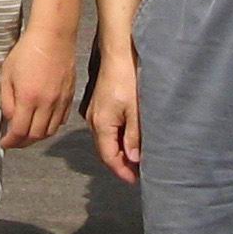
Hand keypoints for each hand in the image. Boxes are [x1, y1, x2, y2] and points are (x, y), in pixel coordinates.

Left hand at [0, 31, 76, 149]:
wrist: (53, 36)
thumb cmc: (27, 51)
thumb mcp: (7, 74)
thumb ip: (7, 100)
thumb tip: (10, 119)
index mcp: (28, 98)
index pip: (19, 131)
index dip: (11, 142)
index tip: (5, 142)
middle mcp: (46, 104)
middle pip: (36, 136)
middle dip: (23, 143)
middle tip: (14, 141)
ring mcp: (60, 101)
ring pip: (50, 131)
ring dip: (37, 137)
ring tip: (27, 134)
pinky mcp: (69, 96)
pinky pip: (61, 120)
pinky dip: (51, 127)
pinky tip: (43, 122)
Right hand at [87, 54, 141, 183]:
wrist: (118, 53)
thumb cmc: (127, 78)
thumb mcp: (135, 110)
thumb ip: (133, 136)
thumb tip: (133, 158)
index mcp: (101, 125)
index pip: (109, 157)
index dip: (122, 171)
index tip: (135, 180)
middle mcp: (93, 121)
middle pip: (105, 151)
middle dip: (121, 164)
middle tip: (139, 173)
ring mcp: (95, 113)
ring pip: (106, 140)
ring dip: (120, 151)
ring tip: (137, 158)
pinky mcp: (99, 105)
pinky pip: (107, 129)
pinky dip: (117, 138)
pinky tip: (129, 138)